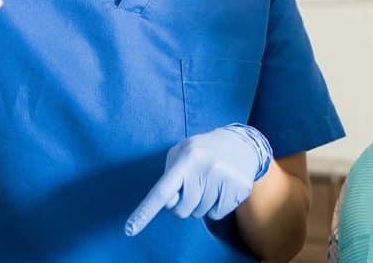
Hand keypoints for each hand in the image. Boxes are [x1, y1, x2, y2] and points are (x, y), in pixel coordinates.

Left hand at [125, 123, 271, 235]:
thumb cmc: (203, 151)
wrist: (242, 143)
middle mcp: (207, 168)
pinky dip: (215, 207)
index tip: (130, 229)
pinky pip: (216, 215)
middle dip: (183, 202)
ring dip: (201, 203)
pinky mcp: (239, 190)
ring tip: (210, 182)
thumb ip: (169, 177)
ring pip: (199, 214)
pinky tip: (221, 188)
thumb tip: (168, 203)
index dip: (145, 211)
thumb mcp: (182, 152)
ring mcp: (225, 179)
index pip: (162, 191)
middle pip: (181, 210)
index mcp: (188, 157)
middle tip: (194, 184)